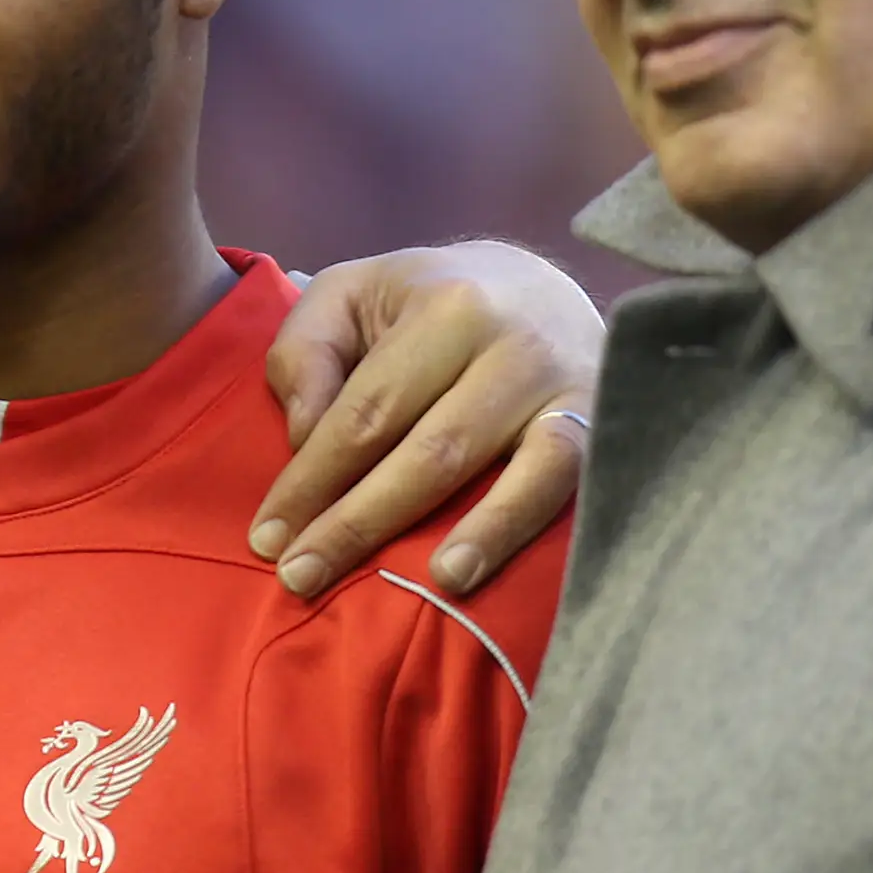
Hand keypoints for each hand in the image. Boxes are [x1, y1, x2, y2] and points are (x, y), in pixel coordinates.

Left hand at [252, 243, 603, 597]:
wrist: (541, 284)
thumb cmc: (426, 299)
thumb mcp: (350, 294)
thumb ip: (306, 351)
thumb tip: (304, 436)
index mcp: (447, 304)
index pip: (366, 411)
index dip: (312, 479)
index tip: (267, 538)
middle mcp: (515, 343)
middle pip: (429, 452)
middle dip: (357, 522)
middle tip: (299, 577)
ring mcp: (569, 386)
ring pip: (506, 473)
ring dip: (458, 536)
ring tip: (407, 587)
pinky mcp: (605, 422)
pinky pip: (563, 486)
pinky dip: (516, 529)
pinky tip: (471, 572)